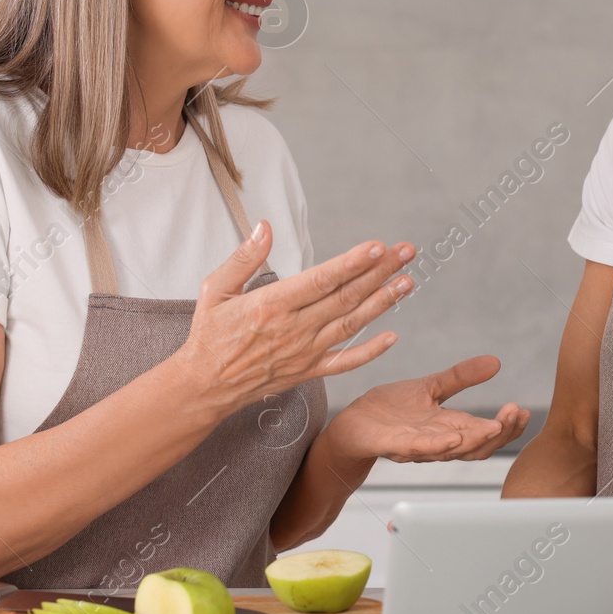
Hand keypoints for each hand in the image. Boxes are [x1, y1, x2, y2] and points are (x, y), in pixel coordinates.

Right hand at [170, 221, 416, 417]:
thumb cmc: (209, 334)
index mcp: (271, 305)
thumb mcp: (215, 289)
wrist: (204, 386)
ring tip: (408, 282)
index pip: (321, 279)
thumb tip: (265, 227)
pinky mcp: (308, 371)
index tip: (377, 247)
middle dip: (380, 272)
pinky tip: (392, 337)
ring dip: (383, 302)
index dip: (352, 263)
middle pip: (345, 296)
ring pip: (352, 324)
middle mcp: (293, 329)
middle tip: (406, 252)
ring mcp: (304, 352)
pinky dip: (370, 351)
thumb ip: (244, 258)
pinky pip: (345, 362)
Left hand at [326, 356, 529, 462]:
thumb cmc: (391, 410)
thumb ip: (461, 377)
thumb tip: (496, 362)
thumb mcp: (431, 387)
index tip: (524, 411)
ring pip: (453, 451)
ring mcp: (417, 446)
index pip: (486, 434)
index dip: (508, 426)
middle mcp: (438, 442)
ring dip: (476, 440)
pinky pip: (418, 449)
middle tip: (517, 414)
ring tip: (496, 426)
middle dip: (501, 432)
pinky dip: (437, 446)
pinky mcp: (392, 445)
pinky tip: (453, 437)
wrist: (351, 423)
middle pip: (478, 446)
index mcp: (450, 428)